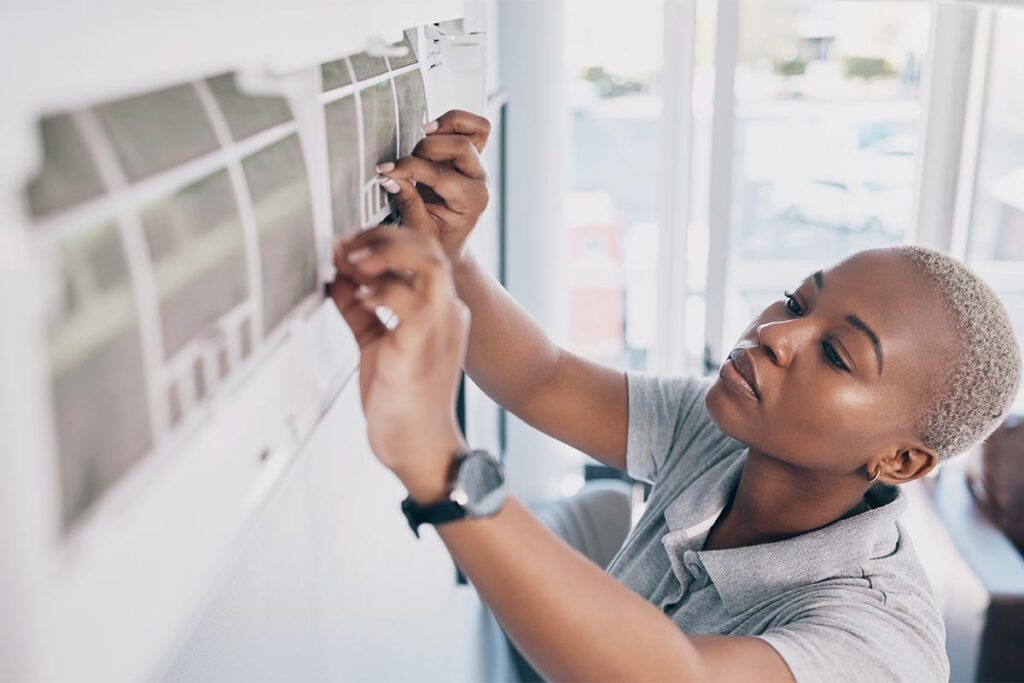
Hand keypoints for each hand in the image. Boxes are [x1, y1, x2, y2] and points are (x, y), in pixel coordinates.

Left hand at [328, 227, 469, 501]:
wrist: (419, 449)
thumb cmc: (403, 402)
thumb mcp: (377, 345)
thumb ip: (361, 311)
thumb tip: (335, 279)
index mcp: (440, 310)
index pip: (422, 252)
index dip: (383, 237)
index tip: (347, 243)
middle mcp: (448, 312)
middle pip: (427, 247)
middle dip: (382, 236)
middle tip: (345, 246)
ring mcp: (440, 327)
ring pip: (428, 263)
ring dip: (384, 253)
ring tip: (350, 261)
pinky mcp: (423, 346)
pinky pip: (410, 301)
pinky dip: (380, 290)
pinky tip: (357, 296)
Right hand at [377, 110, 490, 264]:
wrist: (452, 243)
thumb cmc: (437, 239)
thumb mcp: (418, 228)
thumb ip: (406, 201)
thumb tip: (389, 175)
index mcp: (472, 202)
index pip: (440, 175)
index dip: (408, 168)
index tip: (386, 169)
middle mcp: (479, 181)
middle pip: (461, 147)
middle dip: (426, 149)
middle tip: (407, 161)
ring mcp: (478, 166)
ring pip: (476, 130)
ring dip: (446, 126)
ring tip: (424, 132)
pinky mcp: (472, 156)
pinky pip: (476, 128)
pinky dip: (456, 122)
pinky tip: (433, 130)